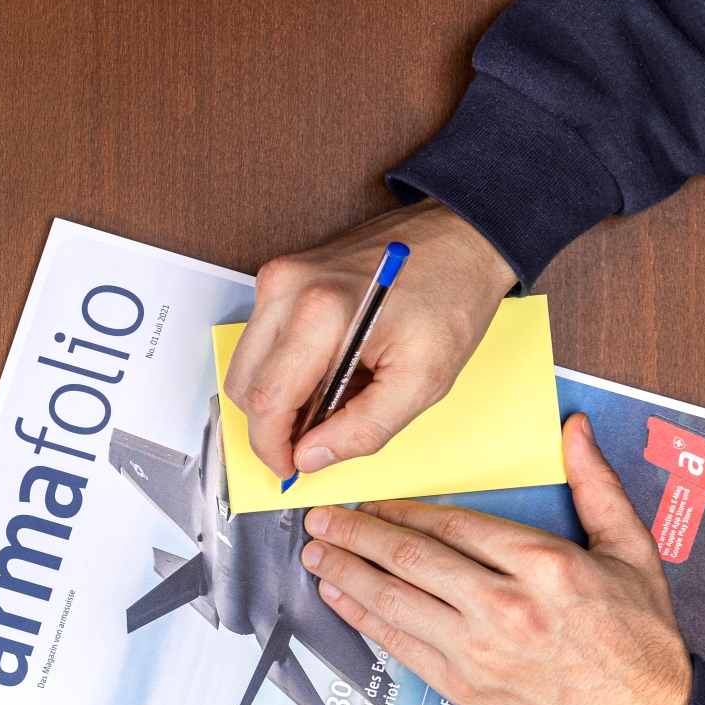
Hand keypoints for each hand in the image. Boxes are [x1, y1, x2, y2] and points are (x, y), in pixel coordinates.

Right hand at [224, 199, 517, 481]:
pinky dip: (283, 368)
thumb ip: (364, 429)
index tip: (288, 467)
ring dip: (277, 396)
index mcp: (322, 315)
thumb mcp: (423, 381)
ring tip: (330, 398)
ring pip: (246, 365)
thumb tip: (311, 456)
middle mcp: (288, 290)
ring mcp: (279, 278)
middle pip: (243, 385)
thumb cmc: (451, 296)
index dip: (271, 447)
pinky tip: (327, 369)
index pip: (266, 401)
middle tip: (315, 438)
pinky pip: (260, 341)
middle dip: (272, 425)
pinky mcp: (280, 275)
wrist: (461, 237)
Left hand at [297, 415, 691, 704]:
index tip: (371, 499)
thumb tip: (576, 430)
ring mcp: (480, 649)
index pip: (452, 524)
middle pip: (411, 557)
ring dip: (346, 570)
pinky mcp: (464, 687)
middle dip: (356, 533)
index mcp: (545, 564)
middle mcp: (505, 604)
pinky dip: (362, 616)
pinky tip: (338, 596)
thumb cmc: (641, 642)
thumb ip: (598, 485)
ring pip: (395, 598)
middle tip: (320, 517)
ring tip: (315, 551)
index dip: (401, 509)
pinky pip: (399, 643)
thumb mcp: (634, 551)